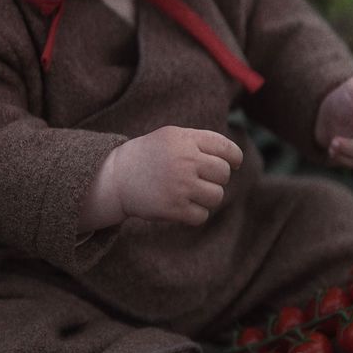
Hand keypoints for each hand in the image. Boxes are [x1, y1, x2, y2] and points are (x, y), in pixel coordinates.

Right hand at [78, 127, 242, 230]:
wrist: (117, 177)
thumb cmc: (150, 155)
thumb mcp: (172, 137)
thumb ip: (201, 142)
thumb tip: (235, 159)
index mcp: (185, 140)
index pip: (226, 149)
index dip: (234, 158)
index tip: (233, 164)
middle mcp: (184, 160)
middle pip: (224, 174)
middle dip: (217, 178)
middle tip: (201, 179)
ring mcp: (180, 185)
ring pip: (217, 196)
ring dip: (207, 197)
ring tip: (190, 193)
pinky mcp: (174, 208)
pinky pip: (202, 215)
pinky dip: (195, 213)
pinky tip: (182, 206)